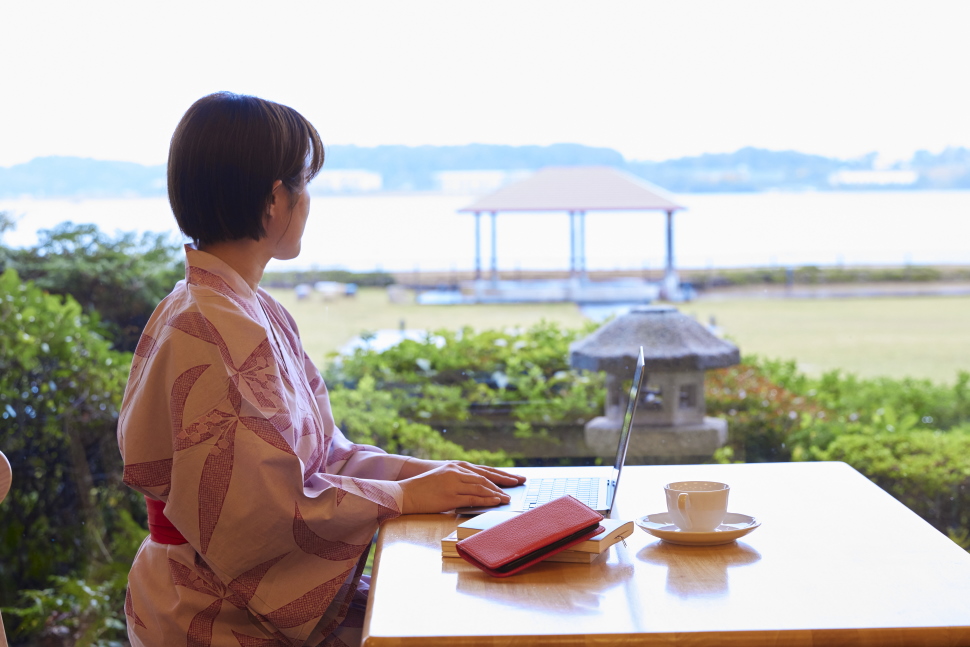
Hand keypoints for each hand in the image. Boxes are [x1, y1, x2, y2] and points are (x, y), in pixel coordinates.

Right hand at [398, 462, 523, 513]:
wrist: (406, 491)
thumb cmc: (424, 486)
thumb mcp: (444, 476)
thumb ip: (459, 478)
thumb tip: (477, 487)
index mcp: (457, 467)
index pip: (484, 470)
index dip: (500, 474)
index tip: (514, 478)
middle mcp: (457, 472)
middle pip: (486, 477)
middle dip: (504, 481)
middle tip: (519, 484)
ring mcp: (454, 484)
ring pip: (481, 487)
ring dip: (497, 493)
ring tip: (508, 498)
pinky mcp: (450, 496)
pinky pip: (472, 499)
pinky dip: (486, 500)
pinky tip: (495, 502)